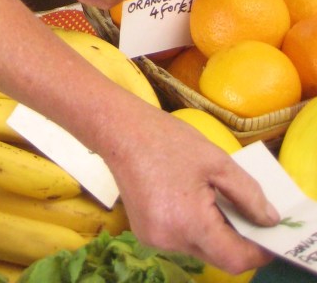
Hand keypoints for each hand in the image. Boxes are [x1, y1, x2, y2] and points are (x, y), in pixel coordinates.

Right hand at [105, 106, 276, 273]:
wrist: (121, 132)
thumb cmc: (169, 140)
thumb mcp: (217, 161)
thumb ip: (249, 194)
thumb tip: (270, 220)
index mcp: (189, 223)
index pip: (234, 259)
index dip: (257, 252)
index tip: (269, 235)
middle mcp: (170, 240)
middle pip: (217, 256)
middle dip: (236, 239)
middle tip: (245, 211)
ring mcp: (154, 240)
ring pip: (199, 249)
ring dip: (214, 233)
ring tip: (213, 199)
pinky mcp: (145, 234)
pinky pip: (181, 241)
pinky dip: (194, 228)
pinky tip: (190, 201)